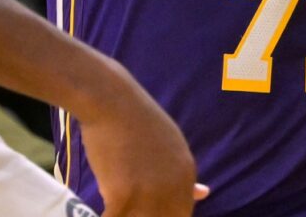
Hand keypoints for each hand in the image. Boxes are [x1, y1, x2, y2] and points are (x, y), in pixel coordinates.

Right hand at [78, 69, 204, 215]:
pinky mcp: (122, 197)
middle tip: (130, 208)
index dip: (163, 216)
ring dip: (126, 216)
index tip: (147, 211)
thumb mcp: (171, 143)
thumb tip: (204, 193)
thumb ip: (183, 174)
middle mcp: (173, 188)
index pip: (182, 214)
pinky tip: (101, 212)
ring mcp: (148, 194)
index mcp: (186, 175)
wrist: (110, 100)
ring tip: (117, 207)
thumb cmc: (135, 117)